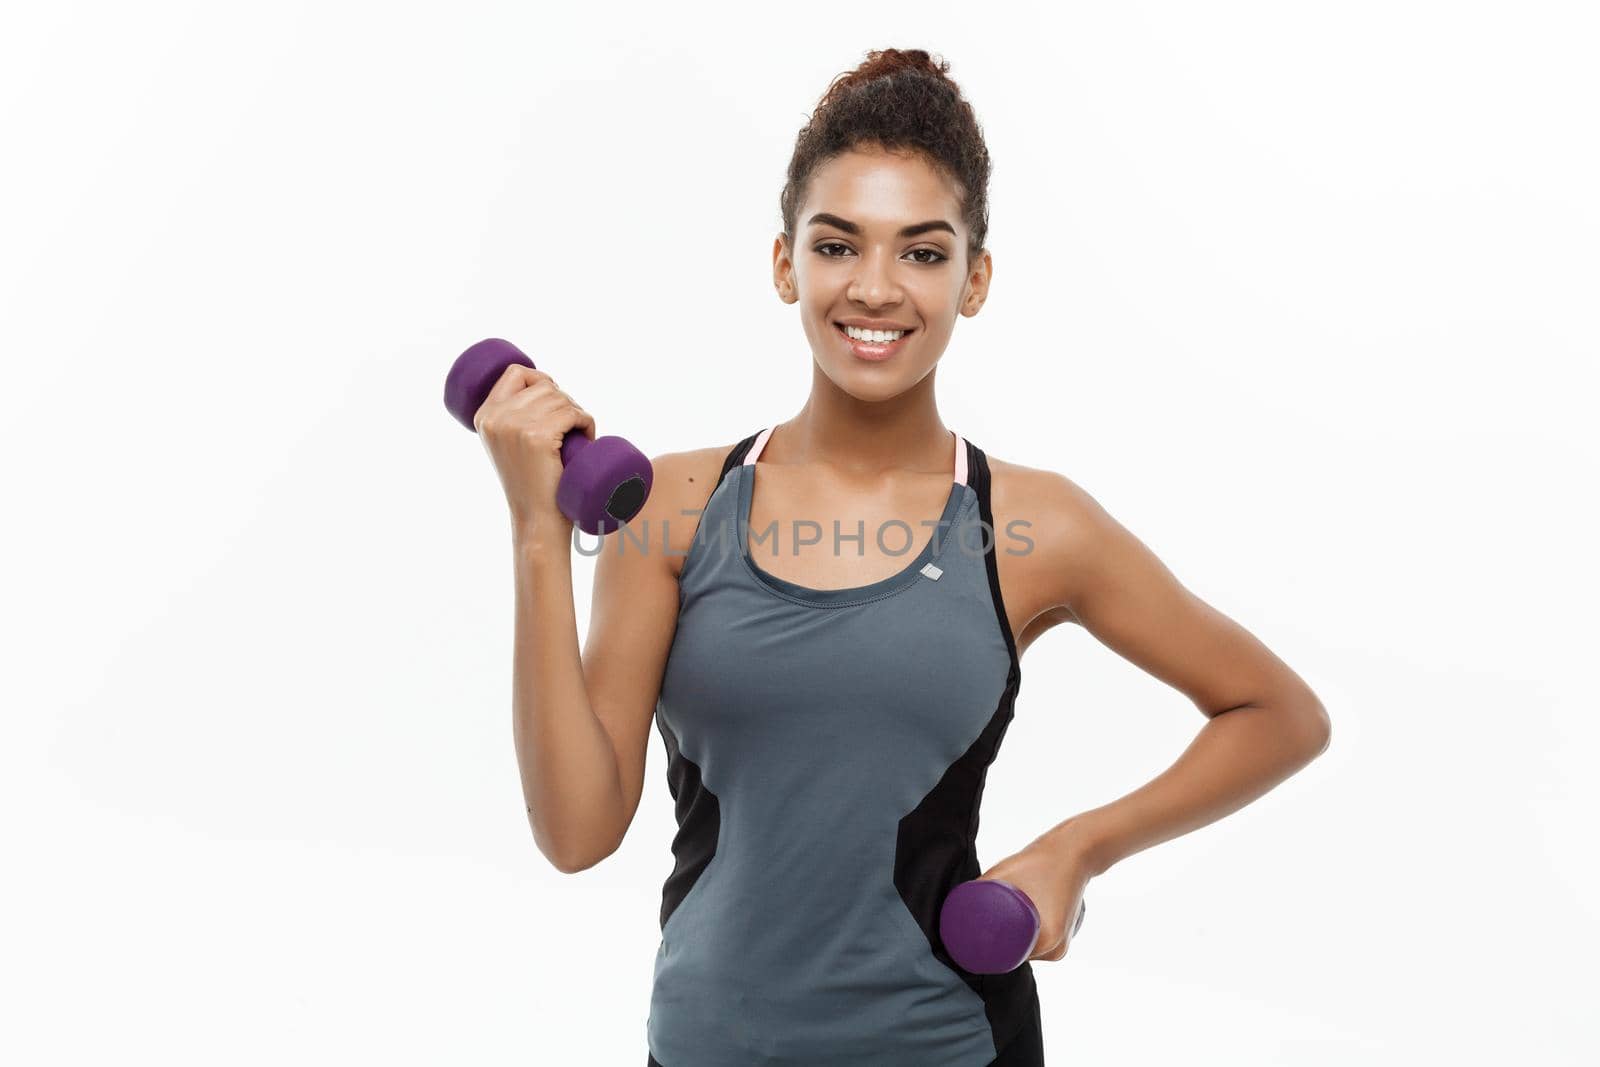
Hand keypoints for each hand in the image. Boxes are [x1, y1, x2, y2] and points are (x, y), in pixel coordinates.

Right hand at [472, 364, 595, 540]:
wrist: (536, 520)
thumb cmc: (531, 484)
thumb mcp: (509, 445)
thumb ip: (513, 418)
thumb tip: (543, 385)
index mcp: (484, 416)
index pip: (515, 372)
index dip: (541, 380)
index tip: (555, 402)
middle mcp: (495, 418)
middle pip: (543, 385)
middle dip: (565, 401)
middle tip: (572, 428)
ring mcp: (514, 426)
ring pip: (560, 398)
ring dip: (577, 413)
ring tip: (578, 436)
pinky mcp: (537, 437)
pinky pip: (573, 413)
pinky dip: (586, 422)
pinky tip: (586, 438)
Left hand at [976, 824, 1093, 962]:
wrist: (1075, 852)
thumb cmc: (1039, 862)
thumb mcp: (1004, 873)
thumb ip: (979, 888)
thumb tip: (955, 901)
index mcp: (1047, 940)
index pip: (1009, 960)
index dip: (987, 955)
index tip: (969, 945)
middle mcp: (1057, 950)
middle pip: (1017, 958)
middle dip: (996, 949)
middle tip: (974, 934)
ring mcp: (1062, 946)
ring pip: (1027, 953)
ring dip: (1010, 945)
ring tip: (991, 930)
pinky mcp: (1064, 936)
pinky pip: (1038, 947)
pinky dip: (1024, 941)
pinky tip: (1010, 933)